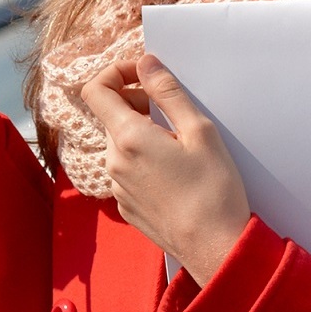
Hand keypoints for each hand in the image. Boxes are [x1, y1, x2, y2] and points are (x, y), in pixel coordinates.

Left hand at [80, 54, 252, 284]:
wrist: (215, 248)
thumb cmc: (213, 190)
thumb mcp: (199, 130)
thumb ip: (167, 92)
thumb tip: (145, 63)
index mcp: (127, 138)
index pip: (96, 90)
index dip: (116, 72)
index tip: (144, 75)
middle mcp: (113, 163)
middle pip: (110, 116)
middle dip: (135, 103)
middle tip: (171, 110)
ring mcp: (117, 188)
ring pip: (120, 144)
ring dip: (141, 133)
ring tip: (178, 144)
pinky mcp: (126, 207)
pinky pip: (127, 171)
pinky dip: (143, 160)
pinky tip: (174, 172)